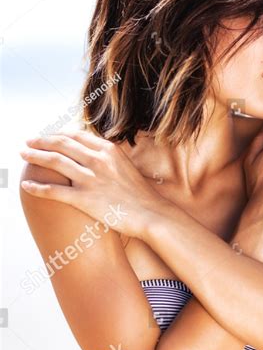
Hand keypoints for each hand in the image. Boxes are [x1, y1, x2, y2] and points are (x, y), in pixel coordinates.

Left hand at [19, 130, 161, 238]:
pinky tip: (26, 185)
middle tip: (29, 141)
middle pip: (62, 144)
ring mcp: (90, 179)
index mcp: (108, 150)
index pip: (76, 135)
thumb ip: (109, 157)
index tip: (49, 136)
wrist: (152, 214)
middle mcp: (97, 160)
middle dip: (41, 141)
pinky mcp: (84, 199)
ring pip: (54, 162)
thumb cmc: (141, 194)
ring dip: (34, 156)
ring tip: (23, 155)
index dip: (58, 134)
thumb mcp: (126, 165)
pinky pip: (54, 191)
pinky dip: (37, 186)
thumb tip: (96, 152)